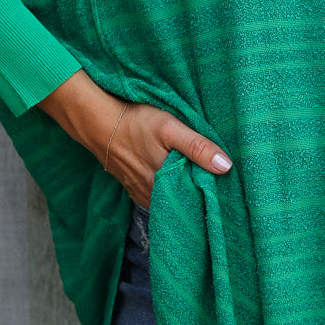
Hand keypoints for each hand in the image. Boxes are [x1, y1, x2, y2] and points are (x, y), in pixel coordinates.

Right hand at [37, 69, 232, 207]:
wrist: (98, 122)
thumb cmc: (136, 122)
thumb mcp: (170, 128)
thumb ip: (197, 147)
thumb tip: (225, 166)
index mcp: (164, 184)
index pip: (195, 200)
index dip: (210, 196)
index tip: (226, 192)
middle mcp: (151, 194)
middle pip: (181, 202)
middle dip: (198, 198)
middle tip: (216, 190)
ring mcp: (140, 192)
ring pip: (167, 201)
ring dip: (181, 196)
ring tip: (199, 186)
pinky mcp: (132, 187)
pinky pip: (154, 197)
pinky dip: (165, 193)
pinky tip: (174, 183)